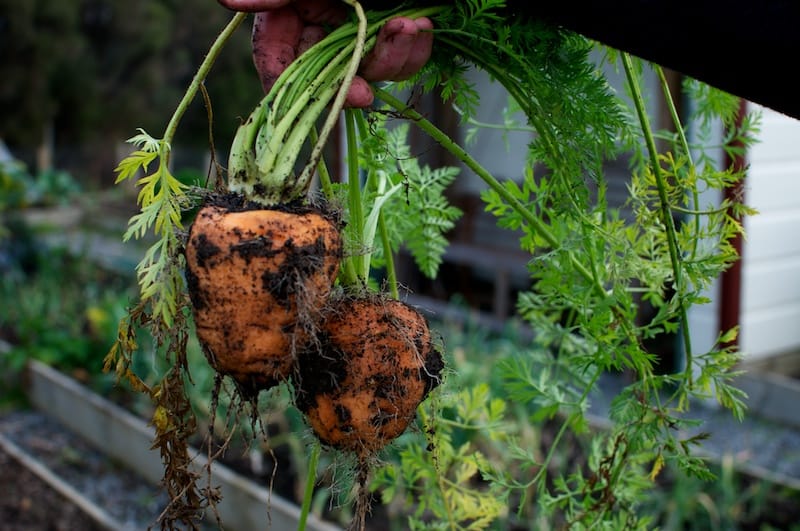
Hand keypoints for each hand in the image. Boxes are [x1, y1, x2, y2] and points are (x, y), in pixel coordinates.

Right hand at [217, 0, 433, 106]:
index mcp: (287, 26)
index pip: (287, 74)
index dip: (314, 94)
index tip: (354, 96)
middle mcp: (320, 37)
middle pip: (339, 80)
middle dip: (364, 76)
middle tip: (377, 70)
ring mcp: (354, 36)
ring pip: (375, 70)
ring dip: (396, 55)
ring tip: (411, 26)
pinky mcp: (385, 32)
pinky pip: (401, 55)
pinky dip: (415, 45)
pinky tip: (421, 24)